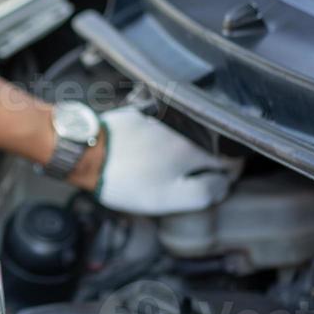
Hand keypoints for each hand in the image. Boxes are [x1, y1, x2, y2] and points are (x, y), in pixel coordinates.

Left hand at [94, 107, 238, 214]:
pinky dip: (157, 138)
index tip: (215, 184)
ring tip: (161, 166)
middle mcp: (180, 131)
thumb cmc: (126, 180)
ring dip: (179, 149)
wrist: (86, 154)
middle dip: (202, 163)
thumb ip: (204, 192)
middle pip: (204, 148)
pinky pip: (157, 126)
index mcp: (192, 152)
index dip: (225, 175)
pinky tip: (144, 151)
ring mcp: (158, 120)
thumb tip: (223, 183)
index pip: (226, 161)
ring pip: (181, 137)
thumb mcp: (169, 198)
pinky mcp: (136, 115)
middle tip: (184, 179)